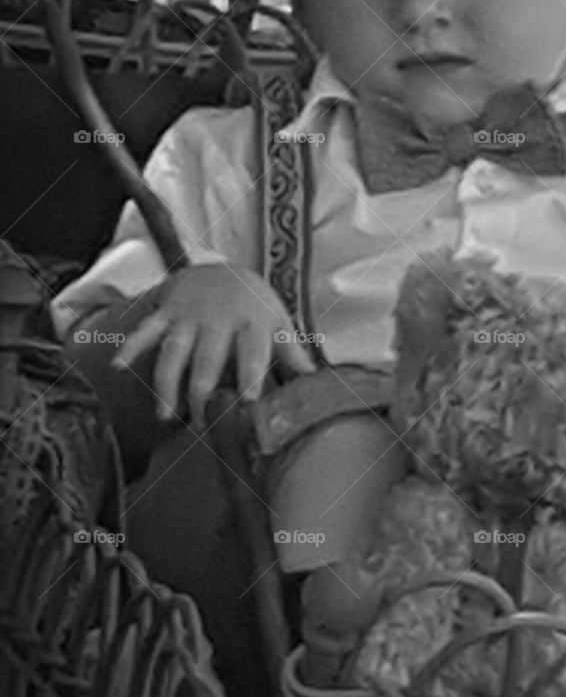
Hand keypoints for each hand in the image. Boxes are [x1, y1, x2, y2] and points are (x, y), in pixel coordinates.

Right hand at [112, 264, 315, 428]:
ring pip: (174, 352)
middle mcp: (219, 320)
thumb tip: (315, 382)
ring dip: (167, 384)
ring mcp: (188, 317)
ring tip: (165, 417)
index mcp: (252, 323)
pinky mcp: (165, 314)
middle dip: (203, 393)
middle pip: (207, 361)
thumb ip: (292, 353)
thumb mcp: (279, 322)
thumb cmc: (255, 306)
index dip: (250, 376)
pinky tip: (118, 367)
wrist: (220, 269)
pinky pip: (146, 330)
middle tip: (203, 427)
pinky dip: (131, 346)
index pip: (252, 352)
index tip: (247, 403)